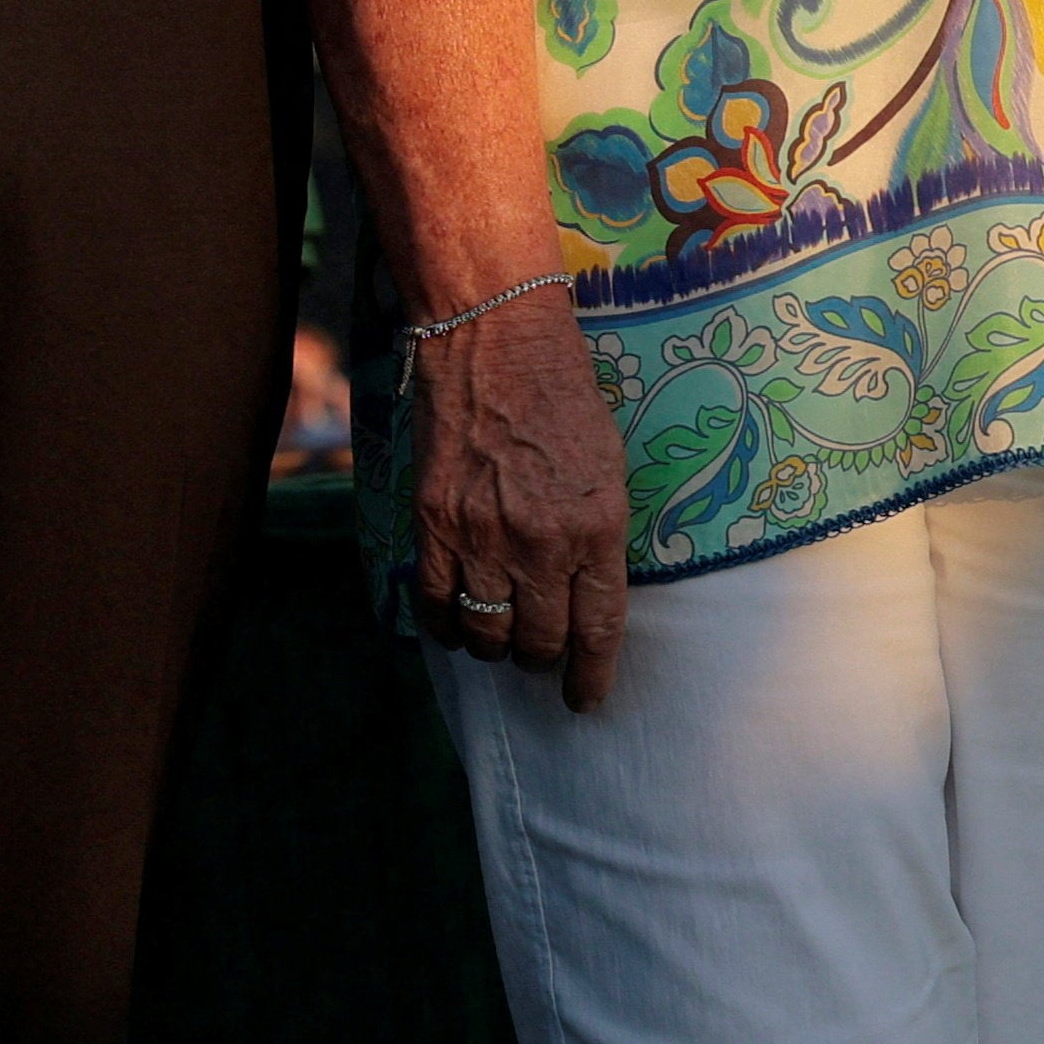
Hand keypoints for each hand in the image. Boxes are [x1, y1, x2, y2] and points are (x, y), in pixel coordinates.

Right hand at [407, 289, 632, 709]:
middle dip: (543, 661)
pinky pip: (435, 605)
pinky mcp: (434, 525)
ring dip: (495, 646)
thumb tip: (588, 594)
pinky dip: (445, 626)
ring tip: (501, 636)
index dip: (591, 675)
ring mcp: (482, 536)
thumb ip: (600, 537)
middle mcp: (541, 542)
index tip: (586, 699)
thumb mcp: (610, 469)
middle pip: (540, 642)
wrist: (495, 344)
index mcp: (598, 528)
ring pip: (486, 634)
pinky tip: (455, 623)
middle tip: (542, 655)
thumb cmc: (565, 399)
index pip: (598, 629)